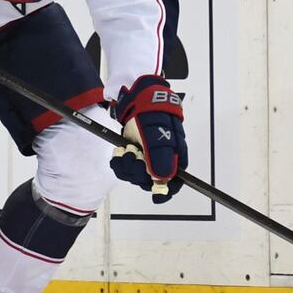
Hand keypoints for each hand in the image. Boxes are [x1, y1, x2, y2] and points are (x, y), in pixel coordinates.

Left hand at [111, 75, 185, 202]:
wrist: (137, 98)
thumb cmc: (152, 114)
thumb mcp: (157, 135)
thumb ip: (159, 157)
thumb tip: (162, 179)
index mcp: (174, 157)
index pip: (174, 182)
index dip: (164, 190)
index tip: (154, 193)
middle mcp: (162, 159)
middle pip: (151, 181)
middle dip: (137, 173)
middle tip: (130, 157)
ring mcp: (147, 157)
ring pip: (136, 175)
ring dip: (126, 167)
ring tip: (123, 151)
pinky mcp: (134, 153)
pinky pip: (126, 167)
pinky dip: (120, 162)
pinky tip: (118, 152)